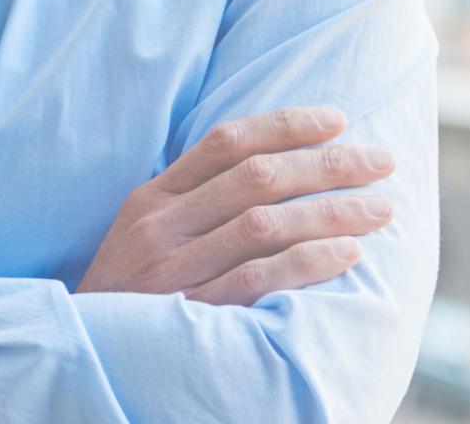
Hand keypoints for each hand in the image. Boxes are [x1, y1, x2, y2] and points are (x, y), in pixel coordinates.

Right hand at [76, 107, 393, 304]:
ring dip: (331, 212)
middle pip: (257, 177)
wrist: (88, 350)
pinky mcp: (193, 314)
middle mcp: (163, 225)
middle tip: (381, 161)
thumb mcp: (143, 230)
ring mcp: (176, 270)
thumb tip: (268, 163)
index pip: (227, 141)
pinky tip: (349, 254)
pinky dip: (308, 263)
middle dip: (327, 164)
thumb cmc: (128, 288)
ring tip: (380, 208)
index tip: (338, 119)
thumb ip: (192, 198)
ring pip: (265, 224)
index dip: (286, 125)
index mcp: (154, 196)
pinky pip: (259, 280)